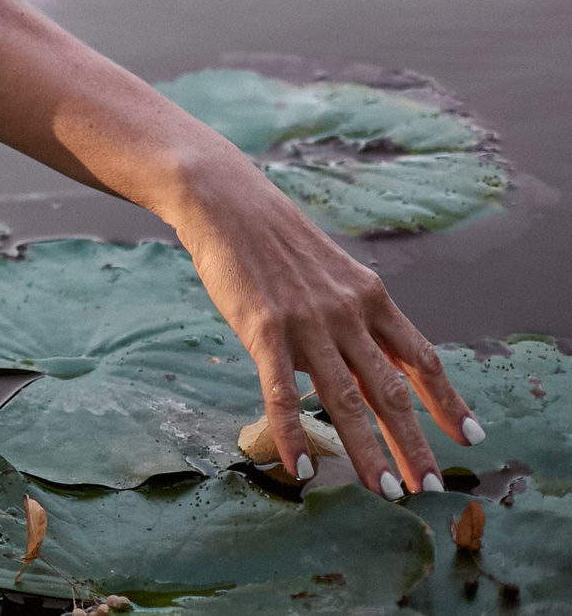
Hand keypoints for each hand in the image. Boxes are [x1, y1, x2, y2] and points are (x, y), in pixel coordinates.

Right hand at [168, 154, 478, 496]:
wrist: (227, 203)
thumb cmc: (277, 240)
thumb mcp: (335, 273)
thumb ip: (356, 317)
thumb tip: (371, 362)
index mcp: (370, 297)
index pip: (421, 358)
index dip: (447, 400)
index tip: (468, 436)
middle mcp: (348, 313)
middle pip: (391, 390)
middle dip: (414, 443)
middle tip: (429, 486)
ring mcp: (307, 323)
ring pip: (346, 399)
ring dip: (367, 450)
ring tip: (383, 491)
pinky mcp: (263, 329)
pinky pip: (280, 392)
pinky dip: (292, 433)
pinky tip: (300, 466)